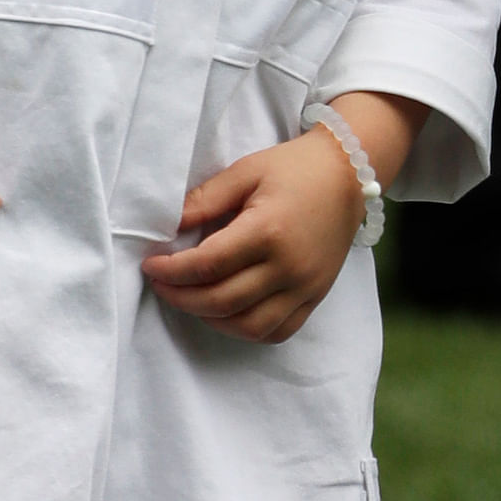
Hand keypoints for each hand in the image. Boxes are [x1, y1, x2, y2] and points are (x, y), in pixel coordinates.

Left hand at [142, 128, 365, 342]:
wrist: (349, 176)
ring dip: (212, 319)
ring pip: (249, 326)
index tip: (151, 266)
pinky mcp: (315, 296)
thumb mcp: (246, 172)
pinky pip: (278, 331)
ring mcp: (305, 287)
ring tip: (192, 299)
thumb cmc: (294, 169)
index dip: (172, 271)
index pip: (208, 265)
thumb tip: (168, 226)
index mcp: (267, 231)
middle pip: (222, 301)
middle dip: (182, 297)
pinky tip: (227, 313)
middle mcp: (288, 266)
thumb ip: (205, 201)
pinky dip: (247, 329)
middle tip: (162, 284)